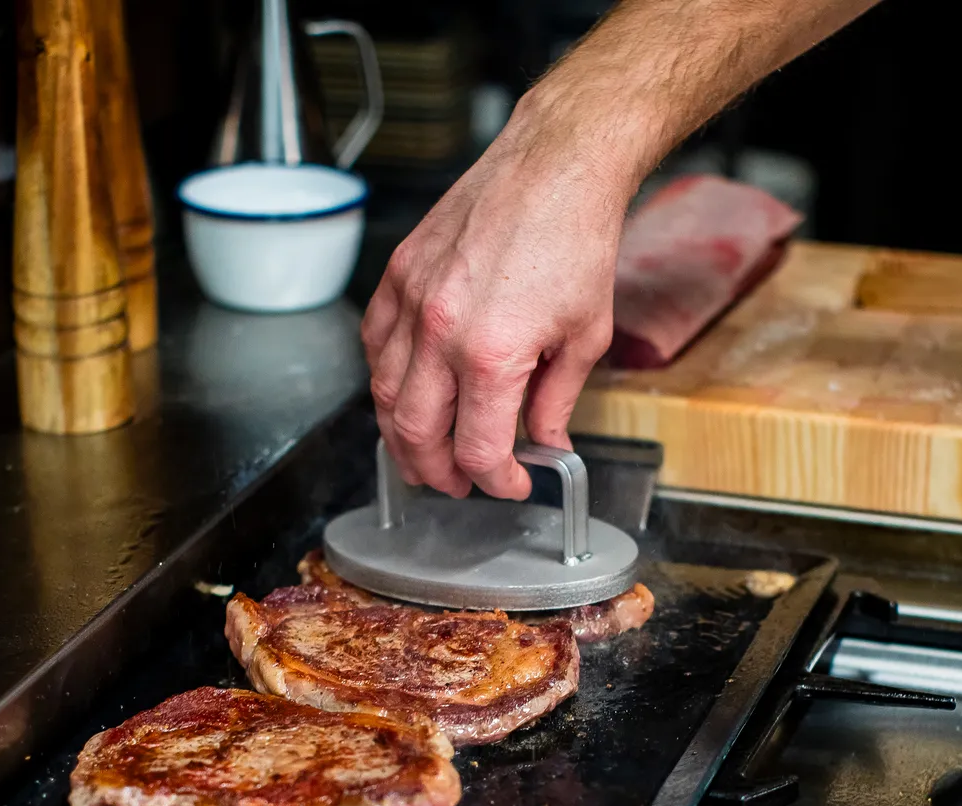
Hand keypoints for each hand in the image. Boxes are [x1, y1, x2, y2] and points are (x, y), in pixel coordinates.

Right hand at [361, 125, 629, 499]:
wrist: (556, 165)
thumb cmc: (577, 239)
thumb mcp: (586, 336)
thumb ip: (557, 400)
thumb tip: (545, 441)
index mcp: (492, 355)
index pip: (478, 448)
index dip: (494, 481)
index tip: (510, 484)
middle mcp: (441, 332)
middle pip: (417, 433)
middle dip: (437, 472)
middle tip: (457, 484)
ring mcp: (412, 300)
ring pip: (385, 394)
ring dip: (401, 435)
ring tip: (424, 453)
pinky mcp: (399, 273)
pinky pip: (376, 344)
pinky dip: (385, 378)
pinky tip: (405, 392)